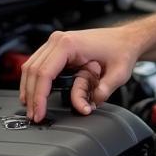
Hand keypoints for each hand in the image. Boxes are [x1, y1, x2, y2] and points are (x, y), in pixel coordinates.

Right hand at [19, 26, 142, 121]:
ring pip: (31, 67)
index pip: (44, 73)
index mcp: (69, 44)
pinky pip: (37, 64)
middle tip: (34, 115)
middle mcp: (58, 40)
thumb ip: (104, 90)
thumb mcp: (119, 74)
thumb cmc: (121, 51)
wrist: (125, 39)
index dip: (39, 96)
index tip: (39, 113)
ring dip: (29, 89)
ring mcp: (56, 42)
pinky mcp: (56, 47)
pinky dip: (34, 81)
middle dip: (31, 96)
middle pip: (33, 70)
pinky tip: (34, 94)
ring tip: (33, 109)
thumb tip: (90, 104)